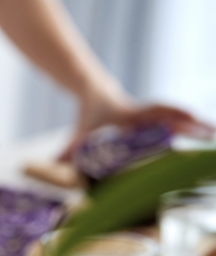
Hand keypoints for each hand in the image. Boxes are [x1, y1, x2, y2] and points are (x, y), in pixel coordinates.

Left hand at [62, 91, 215, 158]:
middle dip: (194, 125)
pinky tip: (205, 134)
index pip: (154, 114)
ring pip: (178, 119)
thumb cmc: (90, 112)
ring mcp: (152, 115)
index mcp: (130, 115)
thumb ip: (68, 149)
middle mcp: (145, 114)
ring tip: (215, 135)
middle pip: (174, 118)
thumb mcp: (80, 131)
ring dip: (197, 126)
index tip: (188, 120)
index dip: (171, 116)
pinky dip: (190, 126)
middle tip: (214, 134)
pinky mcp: (154, 118)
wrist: (96, 91)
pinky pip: (176, 121)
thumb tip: (54, 164)